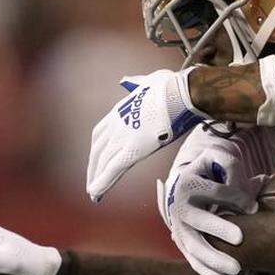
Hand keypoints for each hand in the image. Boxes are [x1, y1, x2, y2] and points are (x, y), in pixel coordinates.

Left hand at [87, 68, 204, 201]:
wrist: (181, 93)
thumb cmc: (170, 86)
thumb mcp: (147, 81)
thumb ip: (136, 84)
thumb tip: (127, 81)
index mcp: (119, 110)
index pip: (100, 133)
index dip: (97, 148)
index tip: (97, 157)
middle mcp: (116, 125)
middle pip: (98, 150)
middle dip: (94, 166)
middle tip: (92, 181)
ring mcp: (123, 137)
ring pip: (104, 162)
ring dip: (97, 178)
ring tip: (94, 194)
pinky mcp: (133, 149)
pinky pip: (114, 169)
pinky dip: (103, 182)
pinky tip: (96, 193)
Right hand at [158, 126, 266, 274]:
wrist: (183, 185)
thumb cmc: (208, 171)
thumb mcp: (216, 160)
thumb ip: (230, 166)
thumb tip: (246, 189)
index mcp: (188, 183)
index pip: (215, 191)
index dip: (235, 199)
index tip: (254, 207)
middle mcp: (180, 208)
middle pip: (198, 221)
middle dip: (218, 229)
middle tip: (239, 239)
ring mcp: (180, 229)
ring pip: (195, 247)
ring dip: (214, 260)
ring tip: (237, 270)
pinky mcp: (184, 245)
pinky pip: (195, 263)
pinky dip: (210, 274)